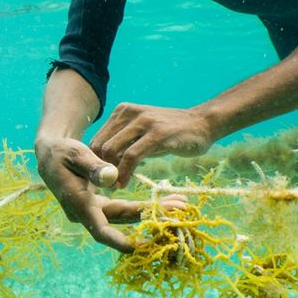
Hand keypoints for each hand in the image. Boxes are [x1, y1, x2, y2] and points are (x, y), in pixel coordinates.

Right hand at [36, 135, 190, 252]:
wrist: (50, 153)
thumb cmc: (61, 152)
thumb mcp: (75, 153)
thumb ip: (93, 166)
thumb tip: (111, 178)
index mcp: (78, 203)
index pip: (100, 230)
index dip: (120, 241)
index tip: (141, 246)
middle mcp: (86, 212)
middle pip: (121, 222)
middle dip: (150, 219)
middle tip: (179, 212)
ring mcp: (94, 211)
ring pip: (125, 216)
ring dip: (151, 213)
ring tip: (178, 205)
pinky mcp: (100, 205)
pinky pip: (123, 210)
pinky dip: (142, 208)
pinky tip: (163, 203)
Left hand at [91, 103, 216, 187]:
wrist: (203, 123)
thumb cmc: (172, 132)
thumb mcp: (143, 133)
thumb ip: (124, 144)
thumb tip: (102, 164)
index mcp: (122, 111)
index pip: (97, 139)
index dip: (94, 162)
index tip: (98, 180)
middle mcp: (129, 113)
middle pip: (101, 145)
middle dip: (99, 168)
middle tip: (103, 186)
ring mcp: (144, 122)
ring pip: (113, 150)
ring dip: (109, 173)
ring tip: (113, 186)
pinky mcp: (157, 134)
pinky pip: (132, 156)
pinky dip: (124, 173)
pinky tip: (124, 183)